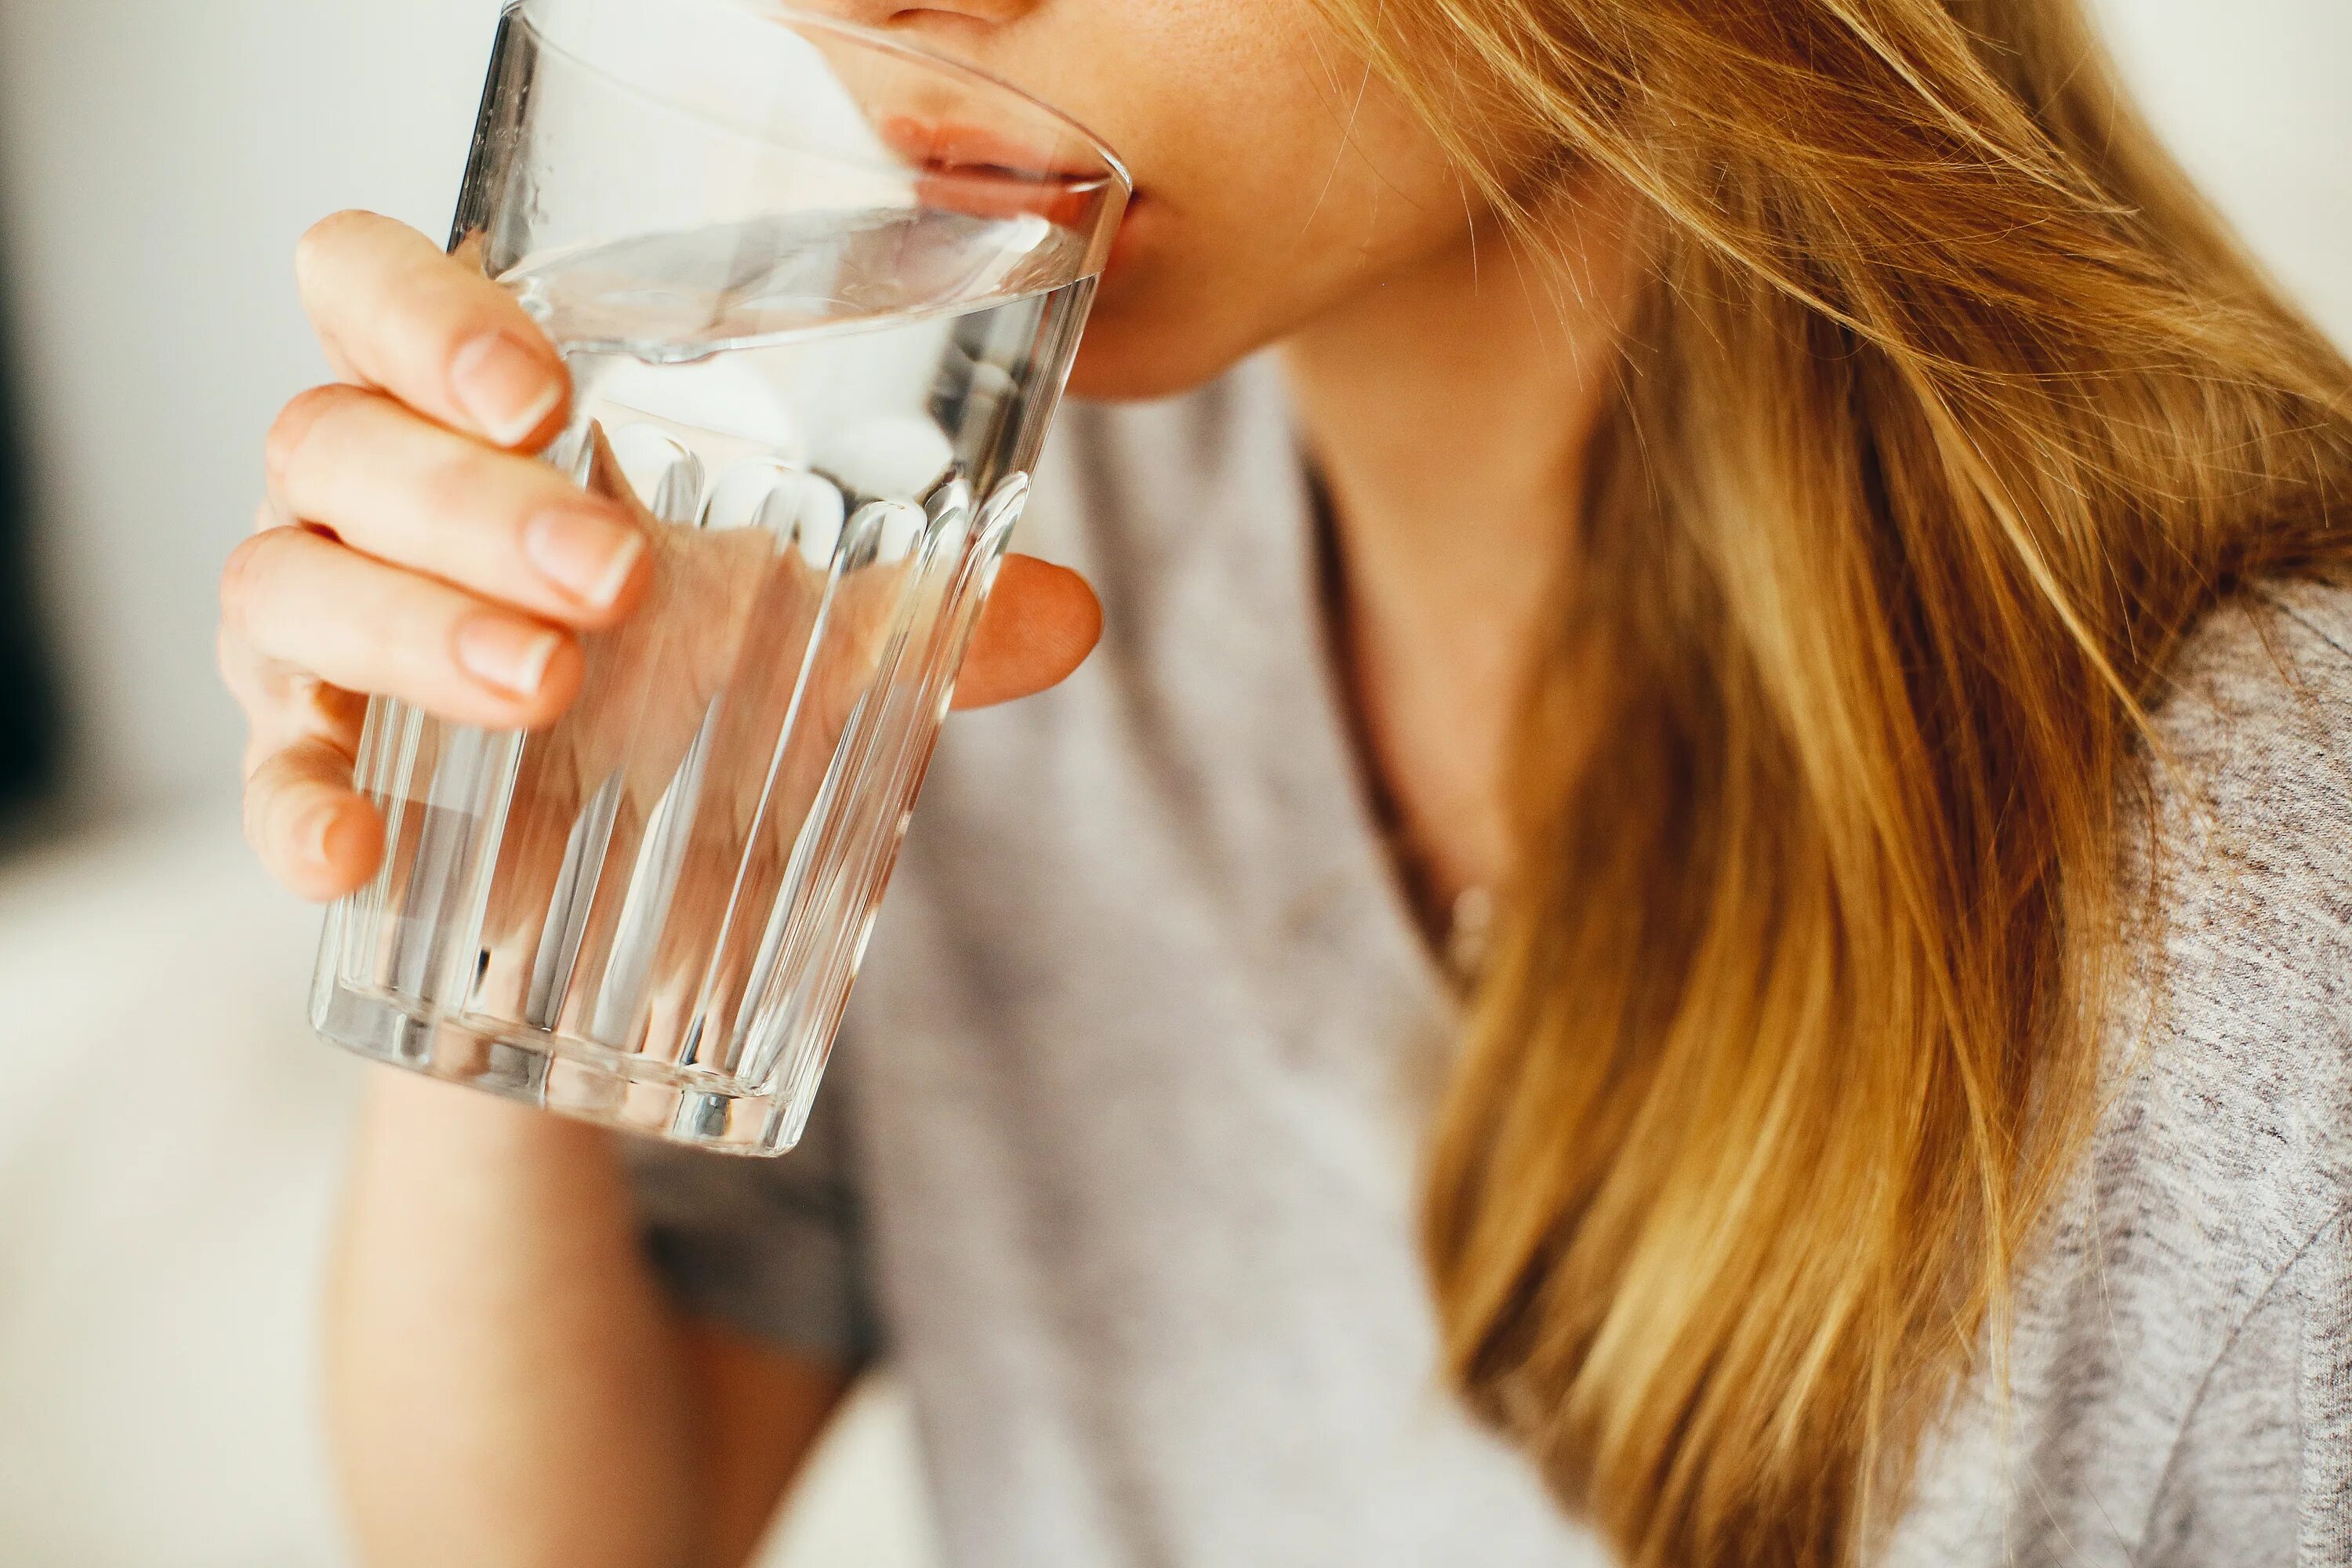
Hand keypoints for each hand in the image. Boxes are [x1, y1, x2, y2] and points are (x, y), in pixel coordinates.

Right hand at [221, 210, 1101, 902]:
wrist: (615, 885)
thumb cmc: (691, 692)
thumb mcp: (810, 642)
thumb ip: (926, 619)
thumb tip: (1071, 615)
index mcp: (475, 417)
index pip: (371, 288)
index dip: (424, 312)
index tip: (545, 391)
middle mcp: (369, 499)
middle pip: (334, 435)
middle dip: (468, 499)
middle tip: (612, 575)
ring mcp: (317, 629)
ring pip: (284, 579)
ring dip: (412, 628)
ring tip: (548, 687)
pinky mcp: (308, 764)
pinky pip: (264, 772)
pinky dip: (296, 805)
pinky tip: (354, 854)